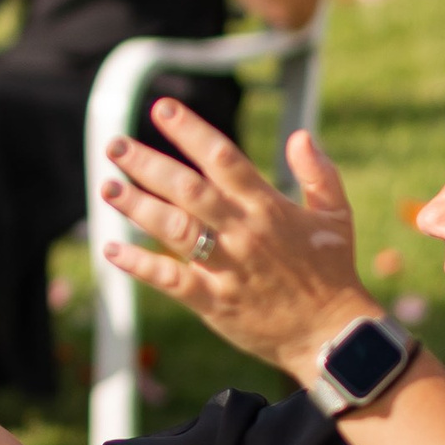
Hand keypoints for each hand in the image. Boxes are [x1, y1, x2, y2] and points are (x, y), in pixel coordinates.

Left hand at [98, 100, 368, 377]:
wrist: (334, 336)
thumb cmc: (332, 272)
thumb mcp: (337, 216)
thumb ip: (319, 174)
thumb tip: (300, 136)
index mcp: (268, 207)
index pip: (223, 158)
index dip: (191, 131)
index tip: (162, 108)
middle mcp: (243, 232)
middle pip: (189, 189)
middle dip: (149, 164)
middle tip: (115, 144)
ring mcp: (228, 267)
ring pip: (175, 229)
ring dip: (138, 207)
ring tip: (108, 187)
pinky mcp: (215, 302)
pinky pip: (171, 280)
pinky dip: (140, 265)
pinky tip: (112, 249)